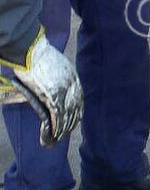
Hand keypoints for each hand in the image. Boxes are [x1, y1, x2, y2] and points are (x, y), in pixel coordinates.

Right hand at [11, 32, 83, 146]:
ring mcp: (62, 91)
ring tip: (59, 138)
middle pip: (75, 108)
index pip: (79, 97)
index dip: (77, 110)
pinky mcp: (51, 96)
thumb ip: (58, 75)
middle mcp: (71, 85)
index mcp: (73, 76)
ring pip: (67, 114)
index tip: (76, 118)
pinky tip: (55, 135)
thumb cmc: (38, 54)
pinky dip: (56, 127)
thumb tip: (53, 83)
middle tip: (66, 132)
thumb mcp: (56, 64)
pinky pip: (57, 115)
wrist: (31, 51)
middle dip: (71, 122)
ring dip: (63, 128)